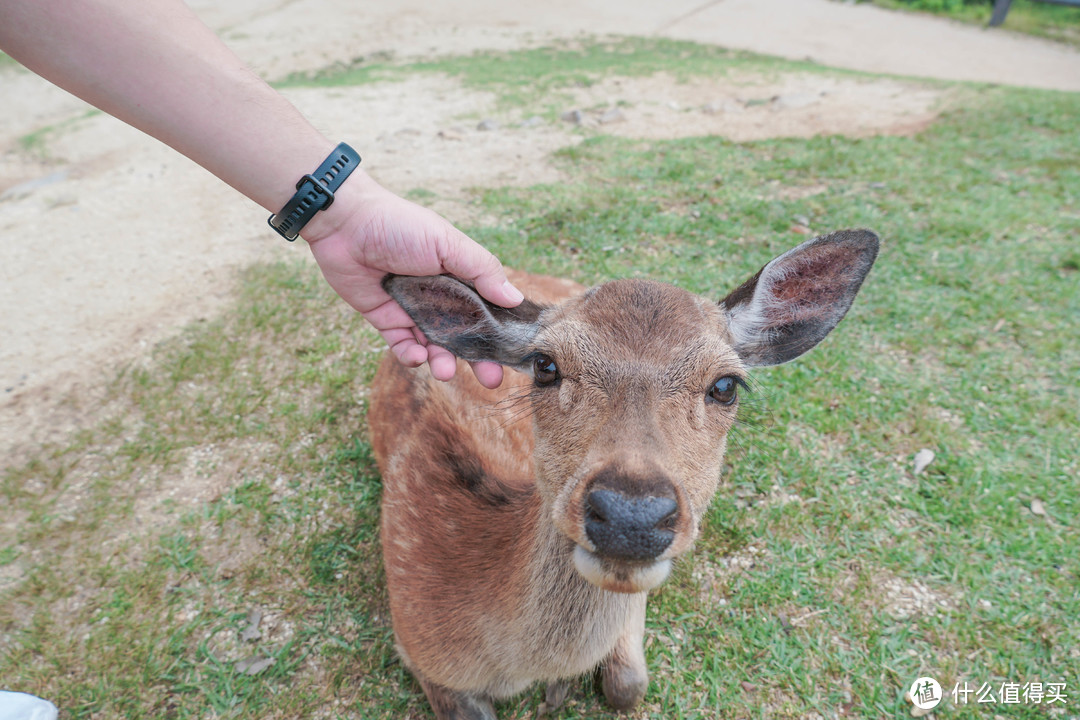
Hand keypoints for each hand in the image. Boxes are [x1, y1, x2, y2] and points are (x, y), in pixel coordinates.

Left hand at [303, 172, 522, 388]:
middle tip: (490, 381)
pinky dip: (410, 356)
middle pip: (464, 335)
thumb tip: (515, 299)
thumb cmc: (401, 226)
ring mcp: (413, 309)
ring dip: (442, 361)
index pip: (487, 311)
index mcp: (460, 276)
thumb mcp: (448, 243)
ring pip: (434, 345)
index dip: (499, 333)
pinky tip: (417, 358)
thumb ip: (482, 271)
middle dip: (478, 359)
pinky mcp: (386, 319)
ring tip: (445, 372)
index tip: (514, 356)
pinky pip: (402, 345)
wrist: (346, 223)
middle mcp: (440, 296)